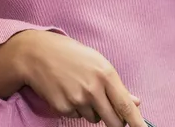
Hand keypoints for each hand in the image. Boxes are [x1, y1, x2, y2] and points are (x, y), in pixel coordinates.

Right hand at [0, 29, 144, 125]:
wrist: (37, 54)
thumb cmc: (72, 55)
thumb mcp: (98, 62)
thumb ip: (117, 85)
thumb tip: (136, 102)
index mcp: (106, 74)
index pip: (125, 105)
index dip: (137, 122)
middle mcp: (93, 89)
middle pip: (113, 121)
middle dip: (116, 122)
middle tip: (111, 112)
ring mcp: (77, 100)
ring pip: (95, 119)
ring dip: (93, 111)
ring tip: (81, 89)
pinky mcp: (63, 108)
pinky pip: (77, 117)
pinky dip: (76, 109)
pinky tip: (68, 92)